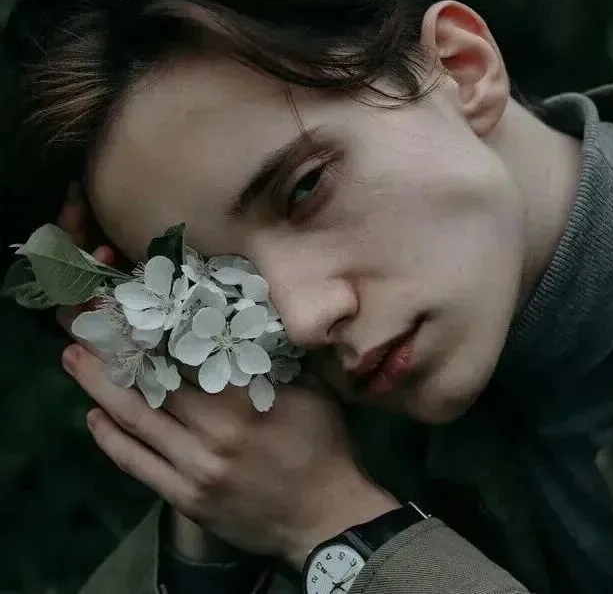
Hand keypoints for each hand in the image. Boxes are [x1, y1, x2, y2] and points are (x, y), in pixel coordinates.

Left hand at [59, 339, 397, 568]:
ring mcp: (196, 468)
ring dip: (100, 390)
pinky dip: (112, 442)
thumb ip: (276, 362)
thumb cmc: (322, 446)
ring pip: (138, 422)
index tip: (128, 310)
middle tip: (84, 327)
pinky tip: (95, 419)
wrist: (324, 516)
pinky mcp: (186, 498)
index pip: (191, 357)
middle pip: (154, 385)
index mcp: (247, 401)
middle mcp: (214, 432)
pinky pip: (139, 466)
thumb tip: (244, 328)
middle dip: (116, 353)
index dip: (155, 332)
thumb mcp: (314, 393)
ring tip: (74, 362)